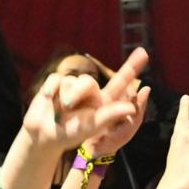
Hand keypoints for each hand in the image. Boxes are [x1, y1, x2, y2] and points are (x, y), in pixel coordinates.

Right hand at [22, 48, 148, 153]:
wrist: (45, 135)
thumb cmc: (71, 134)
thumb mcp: (92, 126)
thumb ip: (111, 115)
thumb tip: (132, 107)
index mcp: (102, 100)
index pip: (120, 81)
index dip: (132, 67)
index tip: (144, 52)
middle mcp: (89, 90)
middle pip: (87, 81)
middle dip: (79, 92)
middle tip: (74, 103)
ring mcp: (72, 85)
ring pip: (70, 81)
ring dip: (63, 99)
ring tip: (60, 112)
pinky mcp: (55, 83)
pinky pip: (55, 79)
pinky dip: (50, 91)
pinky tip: (47, 99)